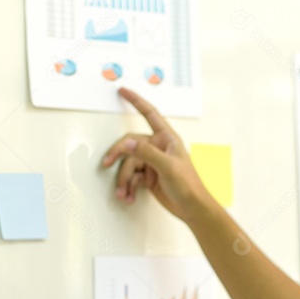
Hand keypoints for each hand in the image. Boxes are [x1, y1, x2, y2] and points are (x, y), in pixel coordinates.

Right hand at [101, 88, 217, 222]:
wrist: (192, 208)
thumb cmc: (188, 185)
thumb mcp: (168, 167)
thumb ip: (147, 153)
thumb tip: (128, 143)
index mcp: (167, 138)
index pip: (149, 114)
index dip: (136, 101)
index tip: (123, 90)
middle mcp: (158, 148)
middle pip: (130, 144)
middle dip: (118, 156)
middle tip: (106, 164)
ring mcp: (152, 162)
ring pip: (129, 164)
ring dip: (124, 180)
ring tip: (123, 193)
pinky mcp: (148, 176)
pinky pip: (132, 178)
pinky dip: (128, 187)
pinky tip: (129, 197)